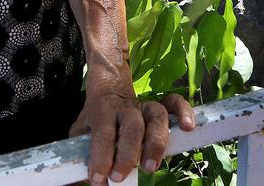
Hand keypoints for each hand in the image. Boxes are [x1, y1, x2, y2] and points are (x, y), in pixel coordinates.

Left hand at [70, 83, 195, 183]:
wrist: (109, 87)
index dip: (101, 156)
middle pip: (131, 126)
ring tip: (151, 167)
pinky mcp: (160, 104)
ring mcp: (145, 105)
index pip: (102, 132)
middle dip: (127, 154)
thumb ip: (79, 154)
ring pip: (156, 116)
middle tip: (120, 177)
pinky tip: (188, 128)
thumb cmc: (96, 118)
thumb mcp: (81, 132)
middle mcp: (126, 107)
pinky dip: (184, 112)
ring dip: (156, 143)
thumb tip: (75, 182)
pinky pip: (175, 103)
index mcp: (102, 110)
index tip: (99, 178)